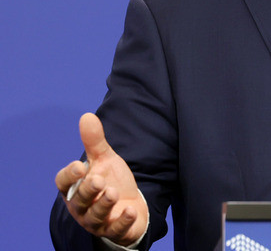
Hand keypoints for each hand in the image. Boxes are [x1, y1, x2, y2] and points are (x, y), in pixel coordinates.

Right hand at [54, 113, 147, 245]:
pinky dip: (122, 222)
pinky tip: (129, 210)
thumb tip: (87, 116)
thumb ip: (95, 143)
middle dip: (88, 190)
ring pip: (95, 216)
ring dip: (103, 204)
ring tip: (113, 192)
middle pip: (79, 200)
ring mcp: (97, 221)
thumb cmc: (112, 182)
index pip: (63, 183)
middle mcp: (81, 207)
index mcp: (75, 188)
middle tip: (98, 180)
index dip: (69, 175)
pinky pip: (115, 230)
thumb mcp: (105, 160)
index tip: (80, 165)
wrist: (130, 206)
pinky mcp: (114, 231)